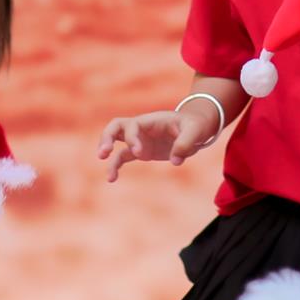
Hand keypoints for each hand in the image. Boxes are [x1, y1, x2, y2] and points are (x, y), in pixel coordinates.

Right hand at [98, 108, 214, 180]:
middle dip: (107, 137)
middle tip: (104, 152)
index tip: (139, 153)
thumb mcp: (195, 131)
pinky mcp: (141, 151)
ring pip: (115, 142)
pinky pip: (122, 157)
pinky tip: (112, 179)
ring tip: (109, 176)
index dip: (132, 138)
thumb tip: (175, 161)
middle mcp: (141, 128)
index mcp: (151, 120)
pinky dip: (115, 166)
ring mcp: (139, 139)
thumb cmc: (194, 126)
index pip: (133, 125)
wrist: (195, 128)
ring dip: (107, 153)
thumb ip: (186, 143)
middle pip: (116, 126)